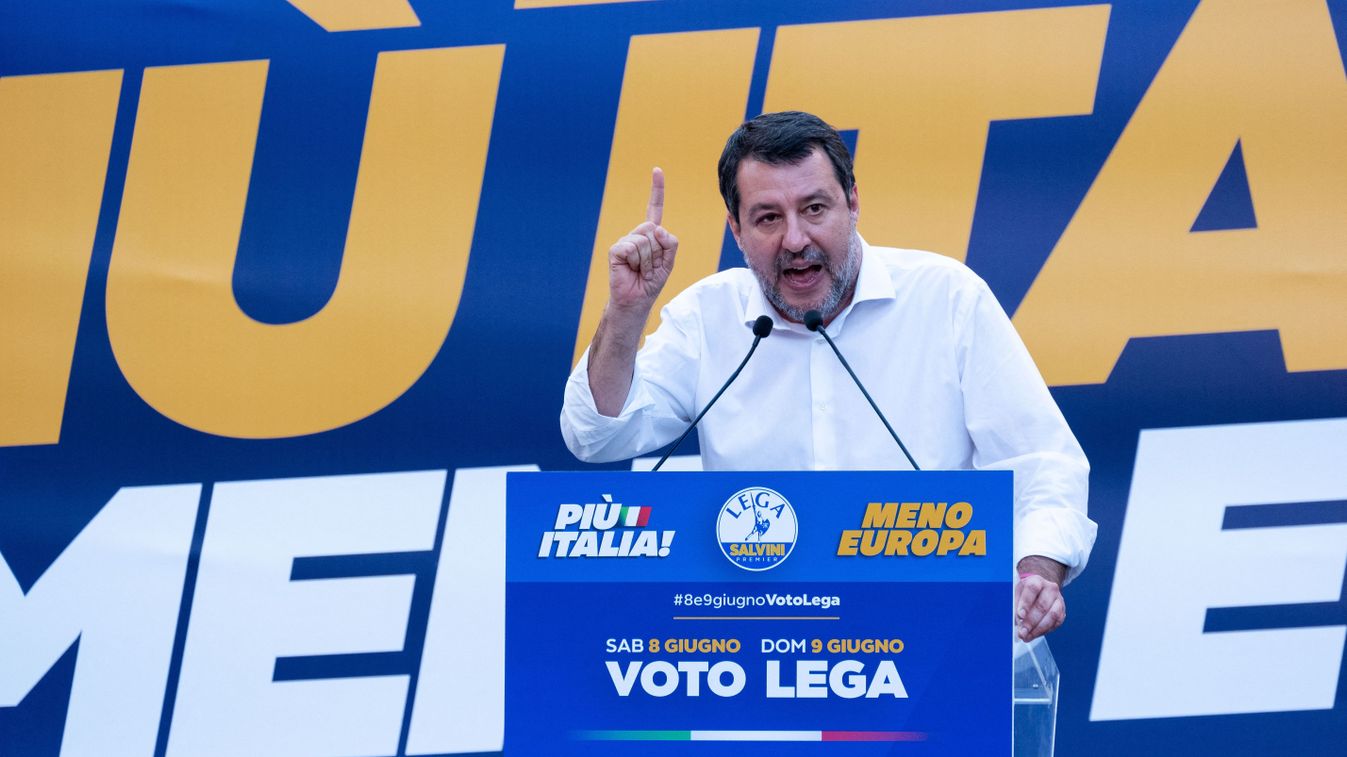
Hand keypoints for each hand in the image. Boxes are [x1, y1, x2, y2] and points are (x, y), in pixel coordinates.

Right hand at [607, 167, 678, 311]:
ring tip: (641, 271)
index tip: (657, 170)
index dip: (656, 189)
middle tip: (651, 267)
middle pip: (654, 229)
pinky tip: (631, 269)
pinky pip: (632, 248)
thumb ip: (670, 244)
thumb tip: (656, 229)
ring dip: (648, 261)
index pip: (654, 208)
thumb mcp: (669, 262)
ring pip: (645, 240)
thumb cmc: (651, 282)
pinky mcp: (616, 250)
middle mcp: (637, 234)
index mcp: (650, 235)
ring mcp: (625, 240)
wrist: (636, 300)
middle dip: (658, 252)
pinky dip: (637, 262)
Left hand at [1014, 555, 1066, 641]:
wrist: (1040, 590)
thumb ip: (1015, 604)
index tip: (1020, 615)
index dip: (1026, 603)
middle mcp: (1050, 589)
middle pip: (1042, 605)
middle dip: (1031, 622)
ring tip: (1027, 636)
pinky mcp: (1062, 611)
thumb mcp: (1017, 593)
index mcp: (1036, 580)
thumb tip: (1014, 619)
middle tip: (1022, 632)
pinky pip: (1056, 623)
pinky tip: (1035, 634)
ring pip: (1052, 615)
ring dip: (1038, 629)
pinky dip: (1044, 631)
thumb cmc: (1026, 592)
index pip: (1032, 589)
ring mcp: (1058, 600)